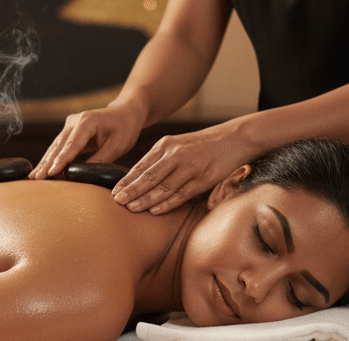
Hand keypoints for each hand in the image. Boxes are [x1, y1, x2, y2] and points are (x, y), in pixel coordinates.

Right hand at [30, 105, 144, 179]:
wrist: (125, 112)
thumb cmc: (125, 128)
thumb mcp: (118, 146)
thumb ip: (100, 159)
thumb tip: (83, 175)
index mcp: (88, 122)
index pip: (72, 145)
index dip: (61, 160)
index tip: (51, 173)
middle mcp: (75, 121)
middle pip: (59, 146)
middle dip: (47, 163)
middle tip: (35, 179)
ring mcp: (70, 124)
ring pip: (55, 146)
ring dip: (45, 162)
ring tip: (33, 177)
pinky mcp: (69, 130)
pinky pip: (59, 146)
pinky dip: (51, 158)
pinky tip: (43, 170)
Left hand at [112, 122, 257, 214]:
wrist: (234, 137)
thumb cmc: (202, 145)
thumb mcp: (178, 145)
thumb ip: (160, 159)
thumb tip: (138, 178)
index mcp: (166, 145)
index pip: (141, 166)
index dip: (126, 180)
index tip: (113, 192)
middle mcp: (176, 154)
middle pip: (148, 176)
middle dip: (131, 190)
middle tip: (116, 201)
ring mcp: (190, 167)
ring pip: (163, 187)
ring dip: (145, 199)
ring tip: (131, 208)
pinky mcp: (204, 178)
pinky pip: (182, 194)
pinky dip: (167, 203)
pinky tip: (155, 210)